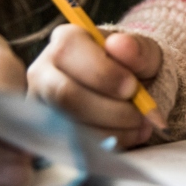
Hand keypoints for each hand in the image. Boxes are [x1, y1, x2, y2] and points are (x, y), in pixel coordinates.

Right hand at [27, 26, 161, 147]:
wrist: (130, 92)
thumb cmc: (133, 67)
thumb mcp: (144, 53)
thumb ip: (138, 48)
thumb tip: (120, 44)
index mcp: (65, 40)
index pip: (68, 51)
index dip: (102, 73)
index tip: (132, 87)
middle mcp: (43, 71)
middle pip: (64, 94)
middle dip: (109, 109)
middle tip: (139, 114)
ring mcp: (41, 104)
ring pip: (68, 124)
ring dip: (111, 129)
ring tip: (140, 125)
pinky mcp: (47, 132)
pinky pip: (72, 145)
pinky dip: (106, 143)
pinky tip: (129, 135)